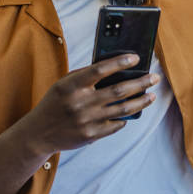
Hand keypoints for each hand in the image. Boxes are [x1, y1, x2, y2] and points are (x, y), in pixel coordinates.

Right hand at [22, 54, 159, 154]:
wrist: (38, 133)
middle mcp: (79, 103)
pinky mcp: (90, 135)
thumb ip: (86, 75)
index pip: (99, 69)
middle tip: (154, 77)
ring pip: (123, 109)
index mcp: (71, 85)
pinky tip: (133, 111)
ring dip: (141, 101)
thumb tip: (117, 67)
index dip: (119, 62)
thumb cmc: (56, 102)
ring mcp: (86, 120)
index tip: (136, 58)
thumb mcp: (65, 84)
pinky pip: (116, 125)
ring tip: (152, 95)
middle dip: (140, 83)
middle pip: (118, 90)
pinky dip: (125, 118)